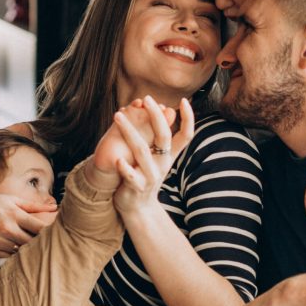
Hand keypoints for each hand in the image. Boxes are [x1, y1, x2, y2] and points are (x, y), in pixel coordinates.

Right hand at [0, 192, 56, 256]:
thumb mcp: (10, 200)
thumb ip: (33, 206)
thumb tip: (55, 208)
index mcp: (14, 214)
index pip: (40, 228)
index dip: (50, 233)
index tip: (57, 235)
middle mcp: (7, 228)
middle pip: (33, 242)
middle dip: (41, 244)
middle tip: (50, 246)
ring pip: (22, 252)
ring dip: (28, 251)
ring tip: (35, 250)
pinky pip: (9, 258)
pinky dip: (15, 256)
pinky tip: (18, 252)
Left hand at [108, 97, 194, 212]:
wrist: (139, 208)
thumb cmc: (144, 175)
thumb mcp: (156, 158)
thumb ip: (157, 138)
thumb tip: (160, 110)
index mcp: (169, 155)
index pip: (186, 135)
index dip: (188, 119)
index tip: (184, 100)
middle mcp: (163, 163)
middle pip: (164, 137)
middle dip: (156, 116)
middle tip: (147, 98)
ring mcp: (151, 176)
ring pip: (142, 151)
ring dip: (130, 132)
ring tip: (117, 116)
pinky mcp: (137, 187)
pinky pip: (132, 176)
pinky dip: (125, 167)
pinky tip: (117, 159)